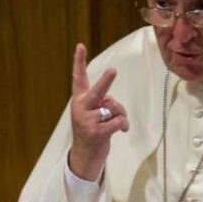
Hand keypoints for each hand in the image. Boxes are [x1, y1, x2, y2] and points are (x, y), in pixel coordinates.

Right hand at [68, 43, 129, 180]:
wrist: (84, 155)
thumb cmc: (91, 129)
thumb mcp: (91, 113)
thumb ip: (101, 103)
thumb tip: (113, 107)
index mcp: (79, 100)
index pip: (78, 77)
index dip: (79, 61)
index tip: (80, 46)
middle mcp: (81, 108)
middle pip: (98, 92)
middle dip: (106, 81)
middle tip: (113, 70)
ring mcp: (88, 121)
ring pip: (114, 107)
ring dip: (121, 114)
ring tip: (116, 123)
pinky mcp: (97, 132)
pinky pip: (118, 121)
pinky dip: (123, 125)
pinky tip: (121, 130)